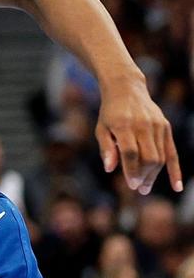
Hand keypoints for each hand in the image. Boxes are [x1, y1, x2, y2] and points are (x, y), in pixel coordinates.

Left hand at [96, 75, 182, 193]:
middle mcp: (142, 125)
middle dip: (144, 176)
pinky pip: (172, 152)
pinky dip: (174, 170)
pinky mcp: (165, 127)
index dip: (131, 170)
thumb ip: (106, 148)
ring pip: (160, 157)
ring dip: (154, 175)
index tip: (131, 184)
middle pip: (148, 157)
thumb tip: (110, 169)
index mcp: (123, 125)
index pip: (130, 152)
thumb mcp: (101, 128)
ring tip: (145, 187)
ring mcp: (157, 126)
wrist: (126, 88)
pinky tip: (176, 187)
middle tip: (138, 189)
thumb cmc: (110, 112)